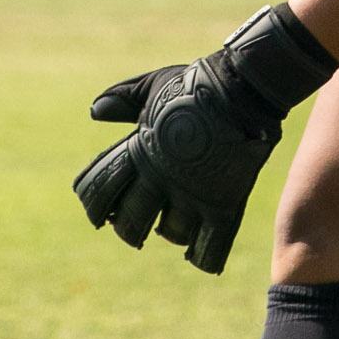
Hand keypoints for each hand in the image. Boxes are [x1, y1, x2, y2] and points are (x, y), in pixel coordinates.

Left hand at [73, 2, 338, 274]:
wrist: (244, 87)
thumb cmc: (196, 83)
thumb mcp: (152, 85)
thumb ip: (123, 100)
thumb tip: (95, 112)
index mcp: (141, 150)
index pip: (103, 186)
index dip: (94, 203)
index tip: (96, 212)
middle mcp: (162, 178)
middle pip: (131, 221)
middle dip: (127, 228)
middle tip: (131, 226)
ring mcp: (194, 194)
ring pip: (170, 234)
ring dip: (167, 233)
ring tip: (168, 226)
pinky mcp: (225, 204)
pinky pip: (210, 246)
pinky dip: (202, 256)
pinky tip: (196, 253)